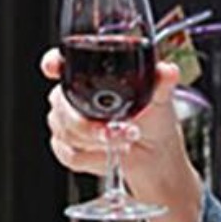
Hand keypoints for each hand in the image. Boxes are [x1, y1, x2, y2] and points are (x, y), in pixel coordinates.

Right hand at [42, 49, 203, 221]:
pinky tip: (110, 155)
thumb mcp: (160, 98)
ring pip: (66, 132)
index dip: (52, 63)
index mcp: (90, 77)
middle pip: (61, 104)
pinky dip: (94, 158)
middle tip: (116, 129)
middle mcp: (73, 98)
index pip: (61, 63)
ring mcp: (67, 123)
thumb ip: (161, 82)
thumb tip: (168, 71)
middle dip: (88, 123)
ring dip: (96, 141)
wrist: (155, 156)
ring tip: (122, 141)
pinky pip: (70, 154)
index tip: (54, 67)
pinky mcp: (67, 149)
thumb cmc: (155, 123)